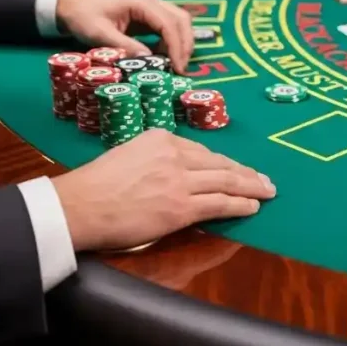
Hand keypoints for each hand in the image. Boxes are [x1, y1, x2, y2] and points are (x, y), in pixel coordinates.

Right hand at [52, 129, 275, 251]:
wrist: (80, 205)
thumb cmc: (95, 185)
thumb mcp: (128, 155)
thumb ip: (154, 160)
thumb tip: (171, 175)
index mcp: (161, 138)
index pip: (200, 151)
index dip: (221, 163)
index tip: (234, 169)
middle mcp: (174, 154)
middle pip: (219, 163)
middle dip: (244, 172)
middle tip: (263, 179)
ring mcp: (179, 180)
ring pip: (226, 181)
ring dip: (251, 187)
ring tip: (266, 192)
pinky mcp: (180, 207)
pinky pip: (219, 203)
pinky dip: (240, 205)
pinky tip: (252, 207)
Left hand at [55, 0, 194, 72]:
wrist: (70, 4)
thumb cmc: (83, 16)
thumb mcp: (100, 33)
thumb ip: (124, 46)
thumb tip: (149, 60)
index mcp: (141, 2)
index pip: (169, 24)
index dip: (177, 47)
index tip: (177, 68)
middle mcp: (151, 1)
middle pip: (181, 19)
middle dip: (185, 44)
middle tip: (180, 69)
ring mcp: (150, 7)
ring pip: (178, 21)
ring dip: (181, 42)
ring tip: (175, 65)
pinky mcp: (147, 15)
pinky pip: (168, 26)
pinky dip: (171, 41)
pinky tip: (164, 57)